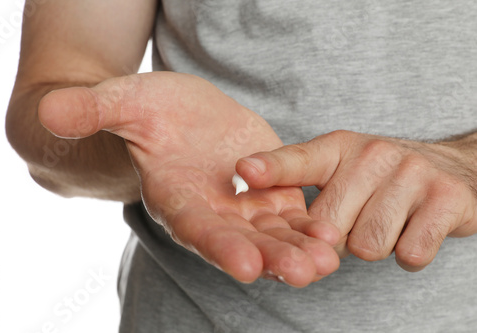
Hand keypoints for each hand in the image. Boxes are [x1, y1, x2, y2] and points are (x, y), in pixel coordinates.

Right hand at [38, 72, 339, 286]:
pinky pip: (294, 214)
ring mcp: (243, 207)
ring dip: (301, 249)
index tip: (243, 264)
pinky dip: (313, 225)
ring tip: (328, 259)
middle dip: (271, 258)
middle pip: (242, 242)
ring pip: (274, 235)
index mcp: (176, 198)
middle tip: (304, 271)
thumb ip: (92, 110)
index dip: (218, 245)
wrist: (177, 116)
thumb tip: (48, 113)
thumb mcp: (122, 101)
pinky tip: (336, 233)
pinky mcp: (270, 193)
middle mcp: (211, 212)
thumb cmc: (145, 110)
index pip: (195, 228)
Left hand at [236, 130, 476, 271]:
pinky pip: (409, 253)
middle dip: (338, 237)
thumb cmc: (379, 176)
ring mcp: (412, 174)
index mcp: (339, 148)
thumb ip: (297, 176)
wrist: (452, 169)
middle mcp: (374, 154)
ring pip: (368, 246)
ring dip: (374, 245)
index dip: (271, 168)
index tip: (244, 171)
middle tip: (358, 217)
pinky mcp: (446, 199)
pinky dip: (408, 253)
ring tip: (386, 221)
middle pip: (329, 226)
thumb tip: (249, 182)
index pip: (299, 159)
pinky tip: (411, 230)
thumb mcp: (337, 165)